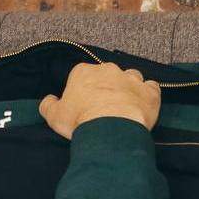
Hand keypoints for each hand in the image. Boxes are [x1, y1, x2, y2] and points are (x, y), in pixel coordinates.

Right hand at [39, 62, 161, 139]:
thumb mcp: (53, 116)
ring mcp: (131, 79)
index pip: (82, 74)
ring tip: (124, 105)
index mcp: (83, 72)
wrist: (110, 129)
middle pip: (107, 74)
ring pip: (131, 77)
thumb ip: (48, 105)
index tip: (83, 103)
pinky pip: (151, 87)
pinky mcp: (149, 92)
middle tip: (103, 106)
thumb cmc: (79, 120)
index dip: (82, 89)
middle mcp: (108, 70)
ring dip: (128, 87)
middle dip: (106, 86)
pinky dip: (148, 94)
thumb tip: (48, 100)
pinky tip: (143, 104)